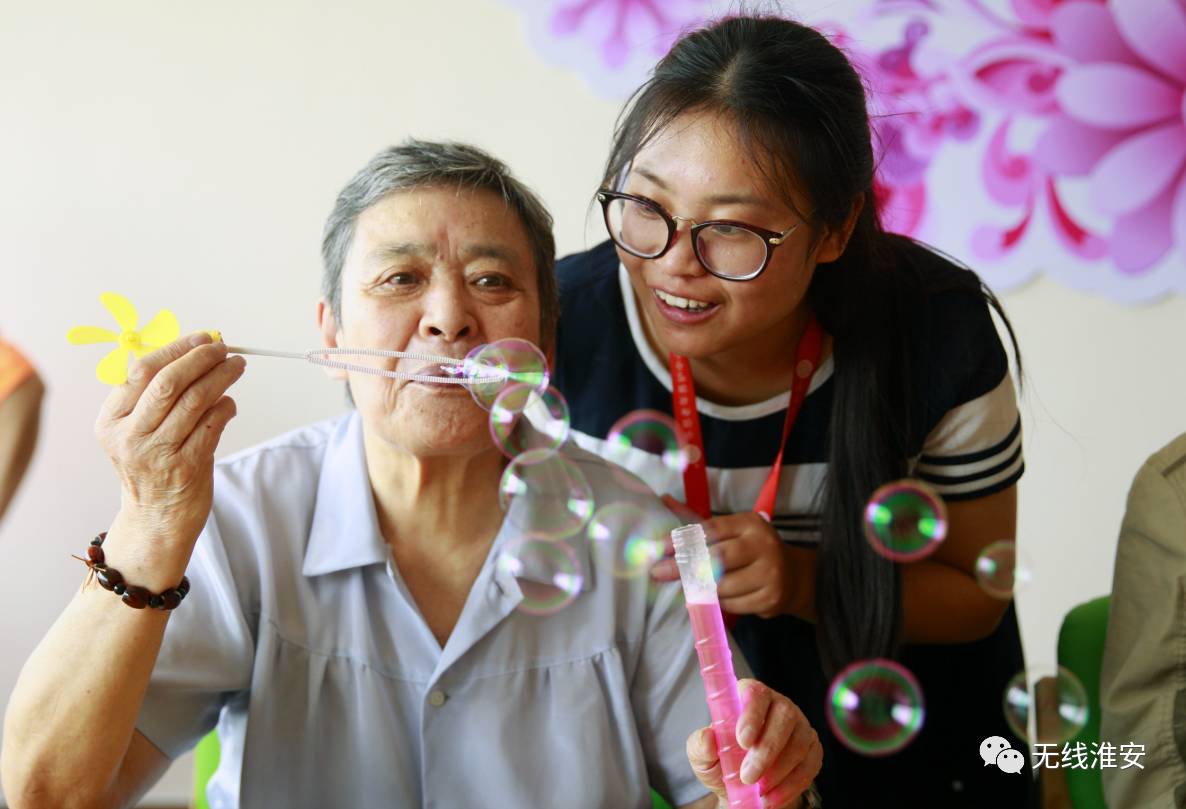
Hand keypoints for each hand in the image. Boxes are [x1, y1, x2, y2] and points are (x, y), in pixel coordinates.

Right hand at [95, 332, 243, 547]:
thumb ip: (153, 395)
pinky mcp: (186, 468)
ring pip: (195, 401)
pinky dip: (225, 407)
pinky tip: (229, 402)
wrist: (157, 518)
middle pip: (169, 383)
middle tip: (224, 349)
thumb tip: (193, 349)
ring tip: (236, 367)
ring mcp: (157, 453)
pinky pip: (212, 425)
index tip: (202, 338)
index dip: (175, 349)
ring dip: (221, 378)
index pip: (141, 371)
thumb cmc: (152, 464)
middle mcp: (129, 436)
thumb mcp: (135, 430)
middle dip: (201, 359)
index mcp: (111, 420)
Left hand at [653, 501, 795, 617]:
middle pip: (718, 558)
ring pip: (722, 586)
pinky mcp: (770, 598)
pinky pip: (732, 604)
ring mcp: (769, 573)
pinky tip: (722, 595)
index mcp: (750, 524)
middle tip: (659, 572)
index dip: (683, 539)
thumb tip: (665, 500)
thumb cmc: (751, 550)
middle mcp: (763, 545)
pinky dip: (720, 602)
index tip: (660, 548)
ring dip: (703, 588)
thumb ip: (699, 522)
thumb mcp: (731, 531)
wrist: (793, 576)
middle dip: (684, 566)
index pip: (712, 530)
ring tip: (696, 585)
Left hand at [686, 679, 821, 808]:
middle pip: (783, 716)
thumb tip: (708, 737)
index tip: (742, 741)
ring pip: (799, 741)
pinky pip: (809, 765)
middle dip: (766, 749)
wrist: (743, 788)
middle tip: (748, 776)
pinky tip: (772, 798)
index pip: (755, 692)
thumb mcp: (703, 756)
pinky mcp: (813, 750)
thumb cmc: (722, 762)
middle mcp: (778, 705)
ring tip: (759, 791)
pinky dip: (791, 785)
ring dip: (779, 771)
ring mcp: (799, 726)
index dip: (752, 713)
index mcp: (749, 697)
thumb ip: (700, 746)